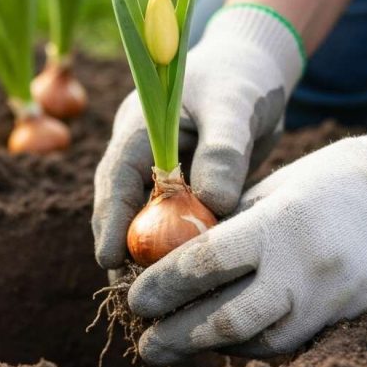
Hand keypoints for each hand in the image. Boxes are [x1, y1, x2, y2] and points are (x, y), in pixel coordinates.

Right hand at [93, 6, 304, 271]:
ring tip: (156, 295)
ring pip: (144, 219)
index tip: (109, 258)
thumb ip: (223, 151)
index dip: (110, 220)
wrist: (256, 71)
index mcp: (139, 128)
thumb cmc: (241, 80)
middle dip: (122, 247)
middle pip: (120, 207)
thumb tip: (213, 204)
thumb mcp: (234, 107)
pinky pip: (172, 223)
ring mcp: (159, 174)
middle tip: (132, 290)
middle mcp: (141, 155)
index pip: (116, 178)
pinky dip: (177, 248)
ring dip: (149, 253)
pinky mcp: (182, 189)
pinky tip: (187, 279)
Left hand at [127, 99, 366, 364]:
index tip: (133, 298)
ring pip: (258, 342)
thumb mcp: (272, 189)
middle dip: (176, 335)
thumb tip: (171, 256)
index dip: (162, 286)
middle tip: (144, 344)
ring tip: (177, 344)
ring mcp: (330, 299)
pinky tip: (227, 343)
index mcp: (276, 224)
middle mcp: (302, 267)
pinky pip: (291, 343)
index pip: (205, 263)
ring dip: (211, 347)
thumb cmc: (329, 182)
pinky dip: (253, 346)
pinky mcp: (352, 319)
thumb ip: (228, 226)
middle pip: (226, 319)